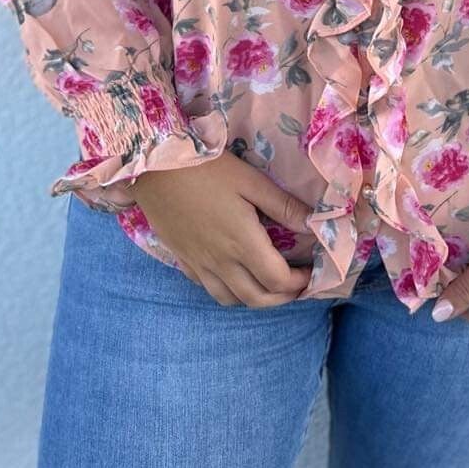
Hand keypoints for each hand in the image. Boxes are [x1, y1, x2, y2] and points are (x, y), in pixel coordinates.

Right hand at [128, 152, 316, 307]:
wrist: (154, 168)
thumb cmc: (206, 169)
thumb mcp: (251, 181)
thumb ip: (283, 206)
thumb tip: (314, 224)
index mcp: (243, 243)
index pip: (278, 280)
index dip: (299, 282)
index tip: (310, 270)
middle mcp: (221, 263)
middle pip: (257, 299)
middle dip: (283, 297)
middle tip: (297, 283)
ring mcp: (199, 264)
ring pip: (231, 300)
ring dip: (256, 298)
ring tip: (268, 281)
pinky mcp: (183, 260)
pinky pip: (208, 288)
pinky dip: (228, 290)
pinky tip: (234, 272)